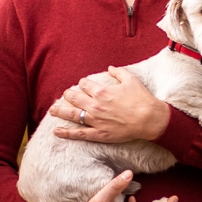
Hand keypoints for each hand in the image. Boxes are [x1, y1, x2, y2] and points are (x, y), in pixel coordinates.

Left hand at [50, 67, 170, 144]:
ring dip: (60, 111)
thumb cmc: (142, 99)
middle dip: (68, 95)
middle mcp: (95, 106)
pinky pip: (79, 134)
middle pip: (74, 98)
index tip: (83, 85)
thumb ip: (118, 73)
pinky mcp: (99, 134)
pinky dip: (66, 133)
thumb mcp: (131, 80)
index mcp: (102, 92)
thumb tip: (110, 68)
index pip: (84, 85)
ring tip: (52, 110)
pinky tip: (57, 131)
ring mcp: (95, 120)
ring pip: (72, 115)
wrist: (149, 119)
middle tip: (65, 95)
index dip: (82, 83)